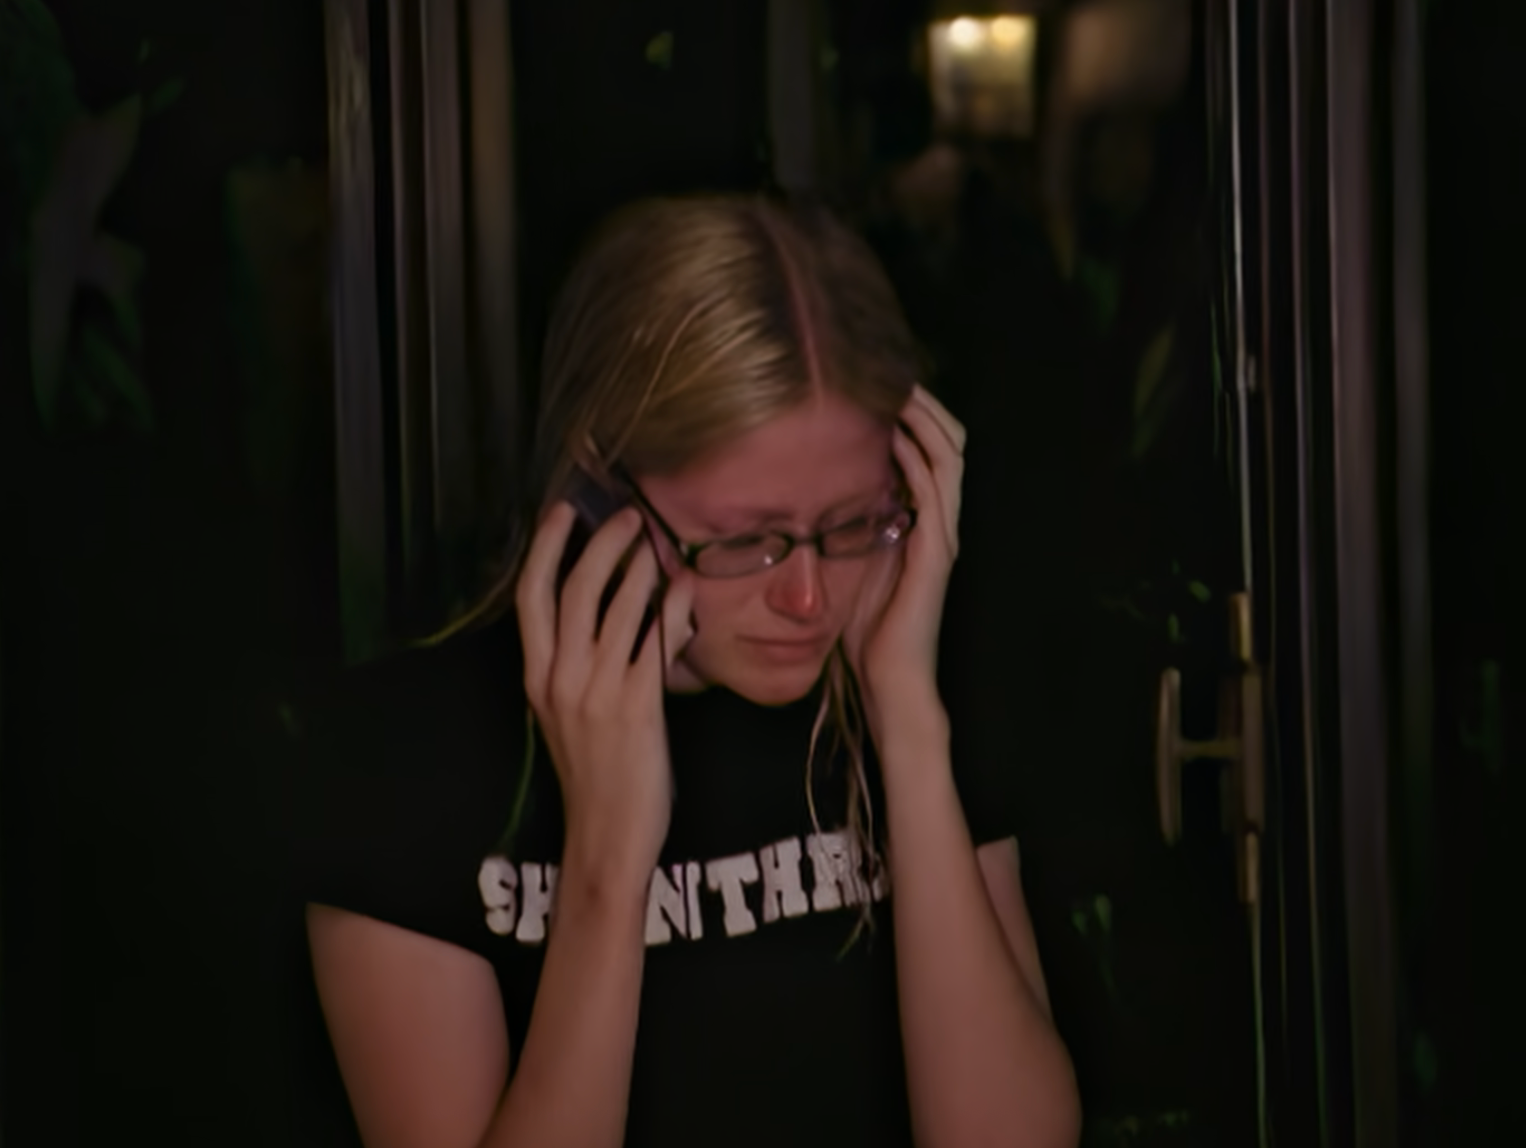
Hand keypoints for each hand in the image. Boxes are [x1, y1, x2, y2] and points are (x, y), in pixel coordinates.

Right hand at [516, 504, 696, 889]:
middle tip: (627, 516)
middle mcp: (561, 678)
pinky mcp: (635, 706)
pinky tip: (684, 588)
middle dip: (599, 544)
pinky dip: (671, 607)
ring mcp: (597, 691)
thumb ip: (584, 667)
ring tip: (658, 543)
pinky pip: (654, 641)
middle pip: (572, 590)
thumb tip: (621, 614)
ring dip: (640, 568)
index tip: (561, 512)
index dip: (544, 549)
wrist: (606, 835)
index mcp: (537, 678)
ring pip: (616, 608)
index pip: (530, 598)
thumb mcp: (571, 715)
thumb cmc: (595, 776)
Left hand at [845, 385, 965, 724]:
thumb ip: (851, 531)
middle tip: (894, 376)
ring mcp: (941, 536)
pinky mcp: (935, 551)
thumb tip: (819, 495)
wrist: (888, 681)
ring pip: (948, 458)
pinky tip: (892, 437)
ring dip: (924, 421)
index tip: (881, 388)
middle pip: (949, 444)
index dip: (915, 418)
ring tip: (898, 391)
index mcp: (923, 525)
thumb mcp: (854, 568)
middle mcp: (939, 524)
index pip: (931, 454)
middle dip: (925, 407)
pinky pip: (933, 492)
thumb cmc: (868, 633)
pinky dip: (916, 458)